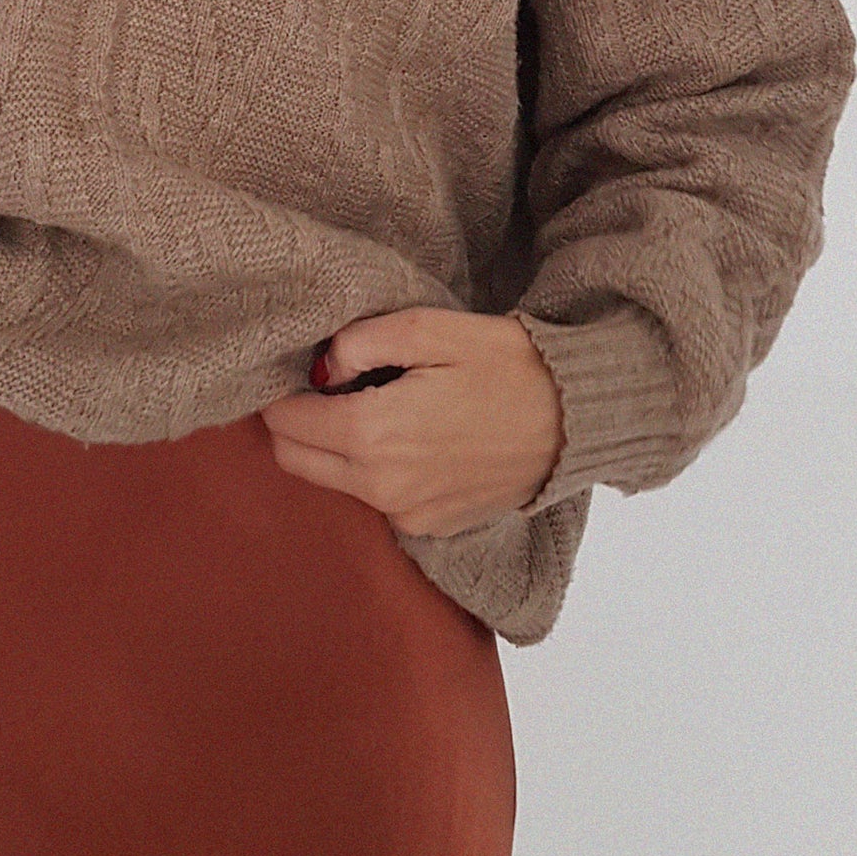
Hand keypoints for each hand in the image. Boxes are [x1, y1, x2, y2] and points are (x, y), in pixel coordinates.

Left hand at [258, 307, 564, 539]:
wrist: (577, 420)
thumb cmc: (508, 364)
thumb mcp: (431, 329)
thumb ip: (360, 342)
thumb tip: (320, 366)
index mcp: (372, 434)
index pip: (285, 423)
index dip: (279, 393)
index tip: (292, 371)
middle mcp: (382, 487)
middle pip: (295, 461)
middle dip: (293, 425)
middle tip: (321, 388)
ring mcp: (408, 515)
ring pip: (334, 483)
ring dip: (333, 449)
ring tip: (371, 405)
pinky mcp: (431, 527)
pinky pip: (377, 501)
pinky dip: (374, 472)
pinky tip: (410, 437)